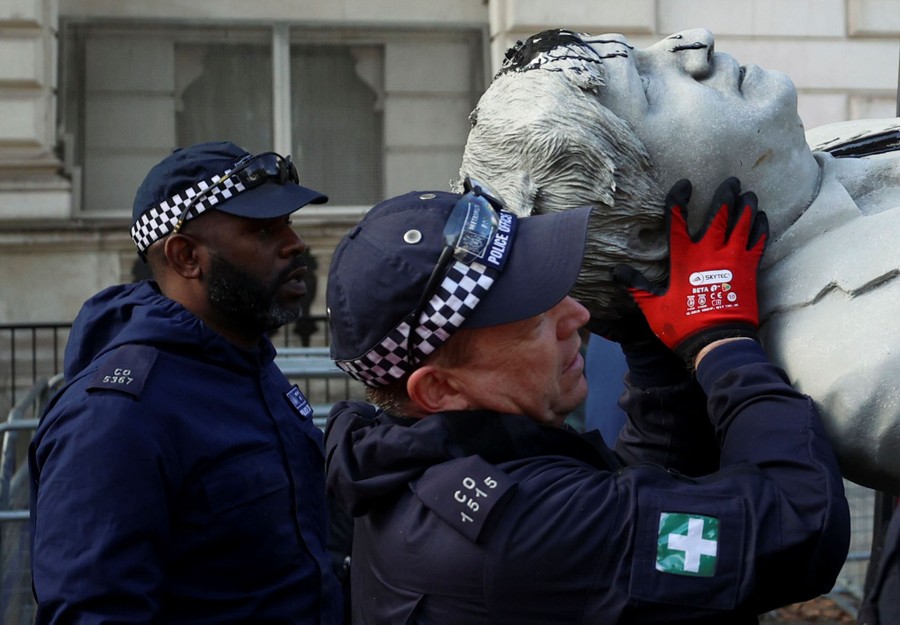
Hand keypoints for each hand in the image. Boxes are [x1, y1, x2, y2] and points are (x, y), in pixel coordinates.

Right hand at [613, 178, 767, 366]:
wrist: (719, 341)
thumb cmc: (683, 324)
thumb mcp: (653, 306)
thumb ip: (637, 285)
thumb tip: (617, 271)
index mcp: (684, 258)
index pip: (678, 221)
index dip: (680, 200)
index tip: (685, 185)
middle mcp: (710, 252)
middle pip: (719, 215)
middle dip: (725, 195)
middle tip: (732, 181)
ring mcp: (733, 259)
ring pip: (742, 224)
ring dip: (746, 207)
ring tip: (749, 194)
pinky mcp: (750, 269)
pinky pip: (758, 242)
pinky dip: (760, 228)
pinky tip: (761, 218)